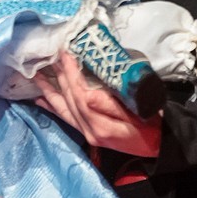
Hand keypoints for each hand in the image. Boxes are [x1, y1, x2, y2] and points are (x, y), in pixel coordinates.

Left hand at [31, 51, 162, 157]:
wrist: (161, 145)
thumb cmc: (153, 123)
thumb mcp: (137, 112)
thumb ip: (110, 105)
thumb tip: (86, 94)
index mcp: (101, 125)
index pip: (79, 93)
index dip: (70, 72)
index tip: (64, 52)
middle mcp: (90, 131)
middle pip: (69, 99)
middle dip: (58, 76)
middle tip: (49, 55)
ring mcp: (88, 133)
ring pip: (63, 109)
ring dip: (49, 91)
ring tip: (35, 76)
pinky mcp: (89, 133)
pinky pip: (67, 118)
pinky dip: (53, 107)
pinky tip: (42, 99)